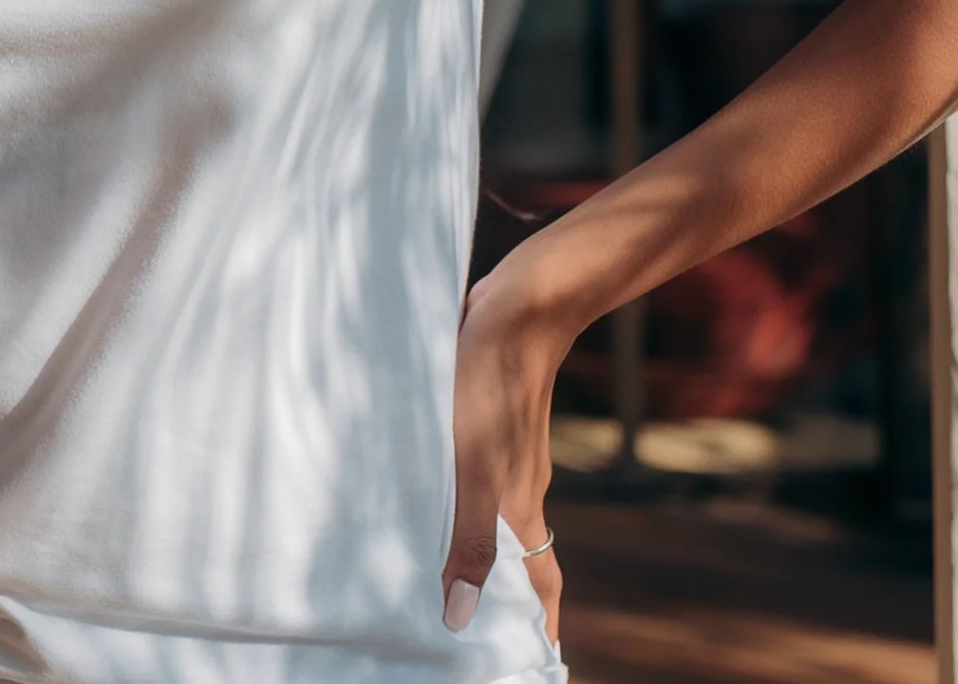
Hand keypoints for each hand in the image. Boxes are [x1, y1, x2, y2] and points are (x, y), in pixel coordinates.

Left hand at [441, 278, 564, 649]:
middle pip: (516, 553)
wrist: (518, 309)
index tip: (531, 662)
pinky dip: (457, 493)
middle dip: (499, 592)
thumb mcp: (476, 465)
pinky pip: (473, 471)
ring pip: (491, 510)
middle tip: (468, 623)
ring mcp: (505, 450)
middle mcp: (518, 485)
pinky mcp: (485, 417)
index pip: (537, 584)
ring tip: (433, 563)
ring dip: (473, 540)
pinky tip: (420, 484)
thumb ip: (470, 536)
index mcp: (520, 506)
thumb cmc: (493, 384)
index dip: (535, 624)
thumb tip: (462, 614)